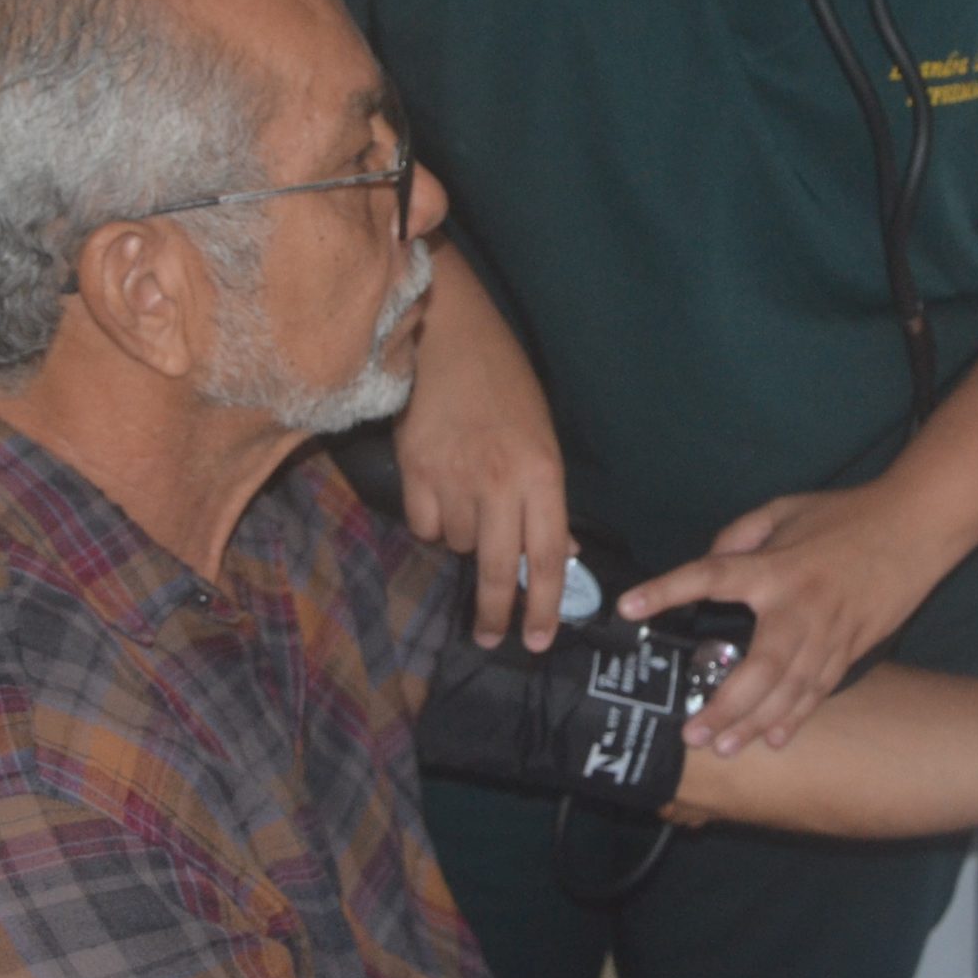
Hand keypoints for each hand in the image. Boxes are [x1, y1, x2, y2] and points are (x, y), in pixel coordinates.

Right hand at [392, 378, 570, 651]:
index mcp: (542, 473)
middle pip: (499, 568)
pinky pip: (423, 525)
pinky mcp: (414, 472)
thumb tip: (563, 555)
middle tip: (494, 639)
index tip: (538, 640)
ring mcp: (454, 480)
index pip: (549, 554)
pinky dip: (431, 520)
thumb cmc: (507, 386)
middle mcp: (500, 483)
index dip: (545, 604)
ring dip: (464, 538)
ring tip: (468, 496)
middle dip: (498, 613)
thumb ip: (548, 499)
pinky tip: (438, 490)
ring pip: (457, 544)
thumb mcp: (544, 438)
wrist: (450, 338)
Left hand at [619, 483, 938, 756]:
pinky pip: (819, 690)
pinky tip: (775, 739)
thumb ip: (739, 534)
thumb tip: (708, 561)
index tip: (629, 608)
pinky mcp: (852, 649)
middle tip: (692, 733)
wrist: (915, 528)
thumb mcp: (784, 509)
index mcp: (774, 567)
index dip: (667, 590)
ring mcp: (828, 635)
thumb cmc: (846, 514)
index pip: (709, 576)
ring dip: (756, 723)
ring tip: (725, 749)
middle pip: (758, 668)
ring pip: (789, 691)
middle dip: (726, 706)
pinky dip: (797, 716)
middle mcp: (798, 608)